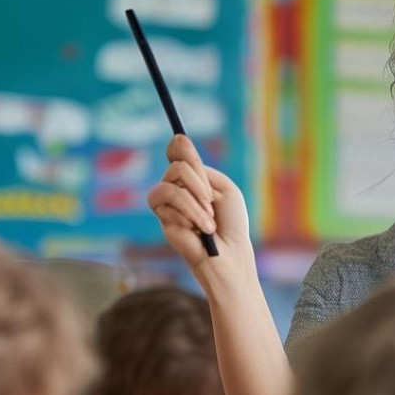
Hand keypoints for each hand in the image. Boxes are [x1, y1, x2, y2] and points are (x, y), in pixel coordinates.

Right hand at [146, 135, 252, 277]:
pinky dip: (187, 215)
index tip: (182, 141)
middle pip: (177, 165)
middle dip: (197, 182)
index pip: (178, 153)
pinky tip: (195, 230)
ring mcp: (169, 201)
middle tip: (211, 201)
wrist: (228, 252)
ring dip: (193, 203)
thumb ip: (203, 171)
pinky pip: (168, 203)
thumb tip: (180, 151)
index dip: (179, 146)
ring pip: (170, 184)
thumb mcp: (225, 189)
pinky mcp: (162, 217)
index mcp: (196, 178)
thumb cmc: (231, 223)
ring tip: (207, 223)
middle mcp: (179, 186)